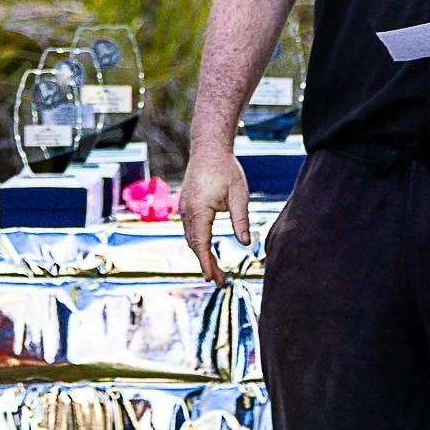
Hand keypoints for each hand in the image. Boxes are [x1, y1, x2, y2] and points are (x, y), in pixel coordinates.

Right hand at [178, 144, 250, 285]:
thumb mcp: (239, 195)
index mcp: (199, 210)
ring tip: (215, 269)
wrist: (208, 149)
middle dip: (205, 264)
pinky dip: (197, 242)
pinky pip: (189, 229)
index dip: (206, 263)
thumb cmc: (225, 169)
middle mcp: (187, 211)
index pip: (201, 244)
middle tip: (220, 281)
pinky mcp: (185, 205)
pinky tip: (206, 249)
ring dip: (201, 254)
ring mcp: (183, 208)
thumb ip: (241, 220)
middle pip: (193, 245)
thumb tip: (246, 244)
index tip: (214, 279)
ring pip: (190, 238)